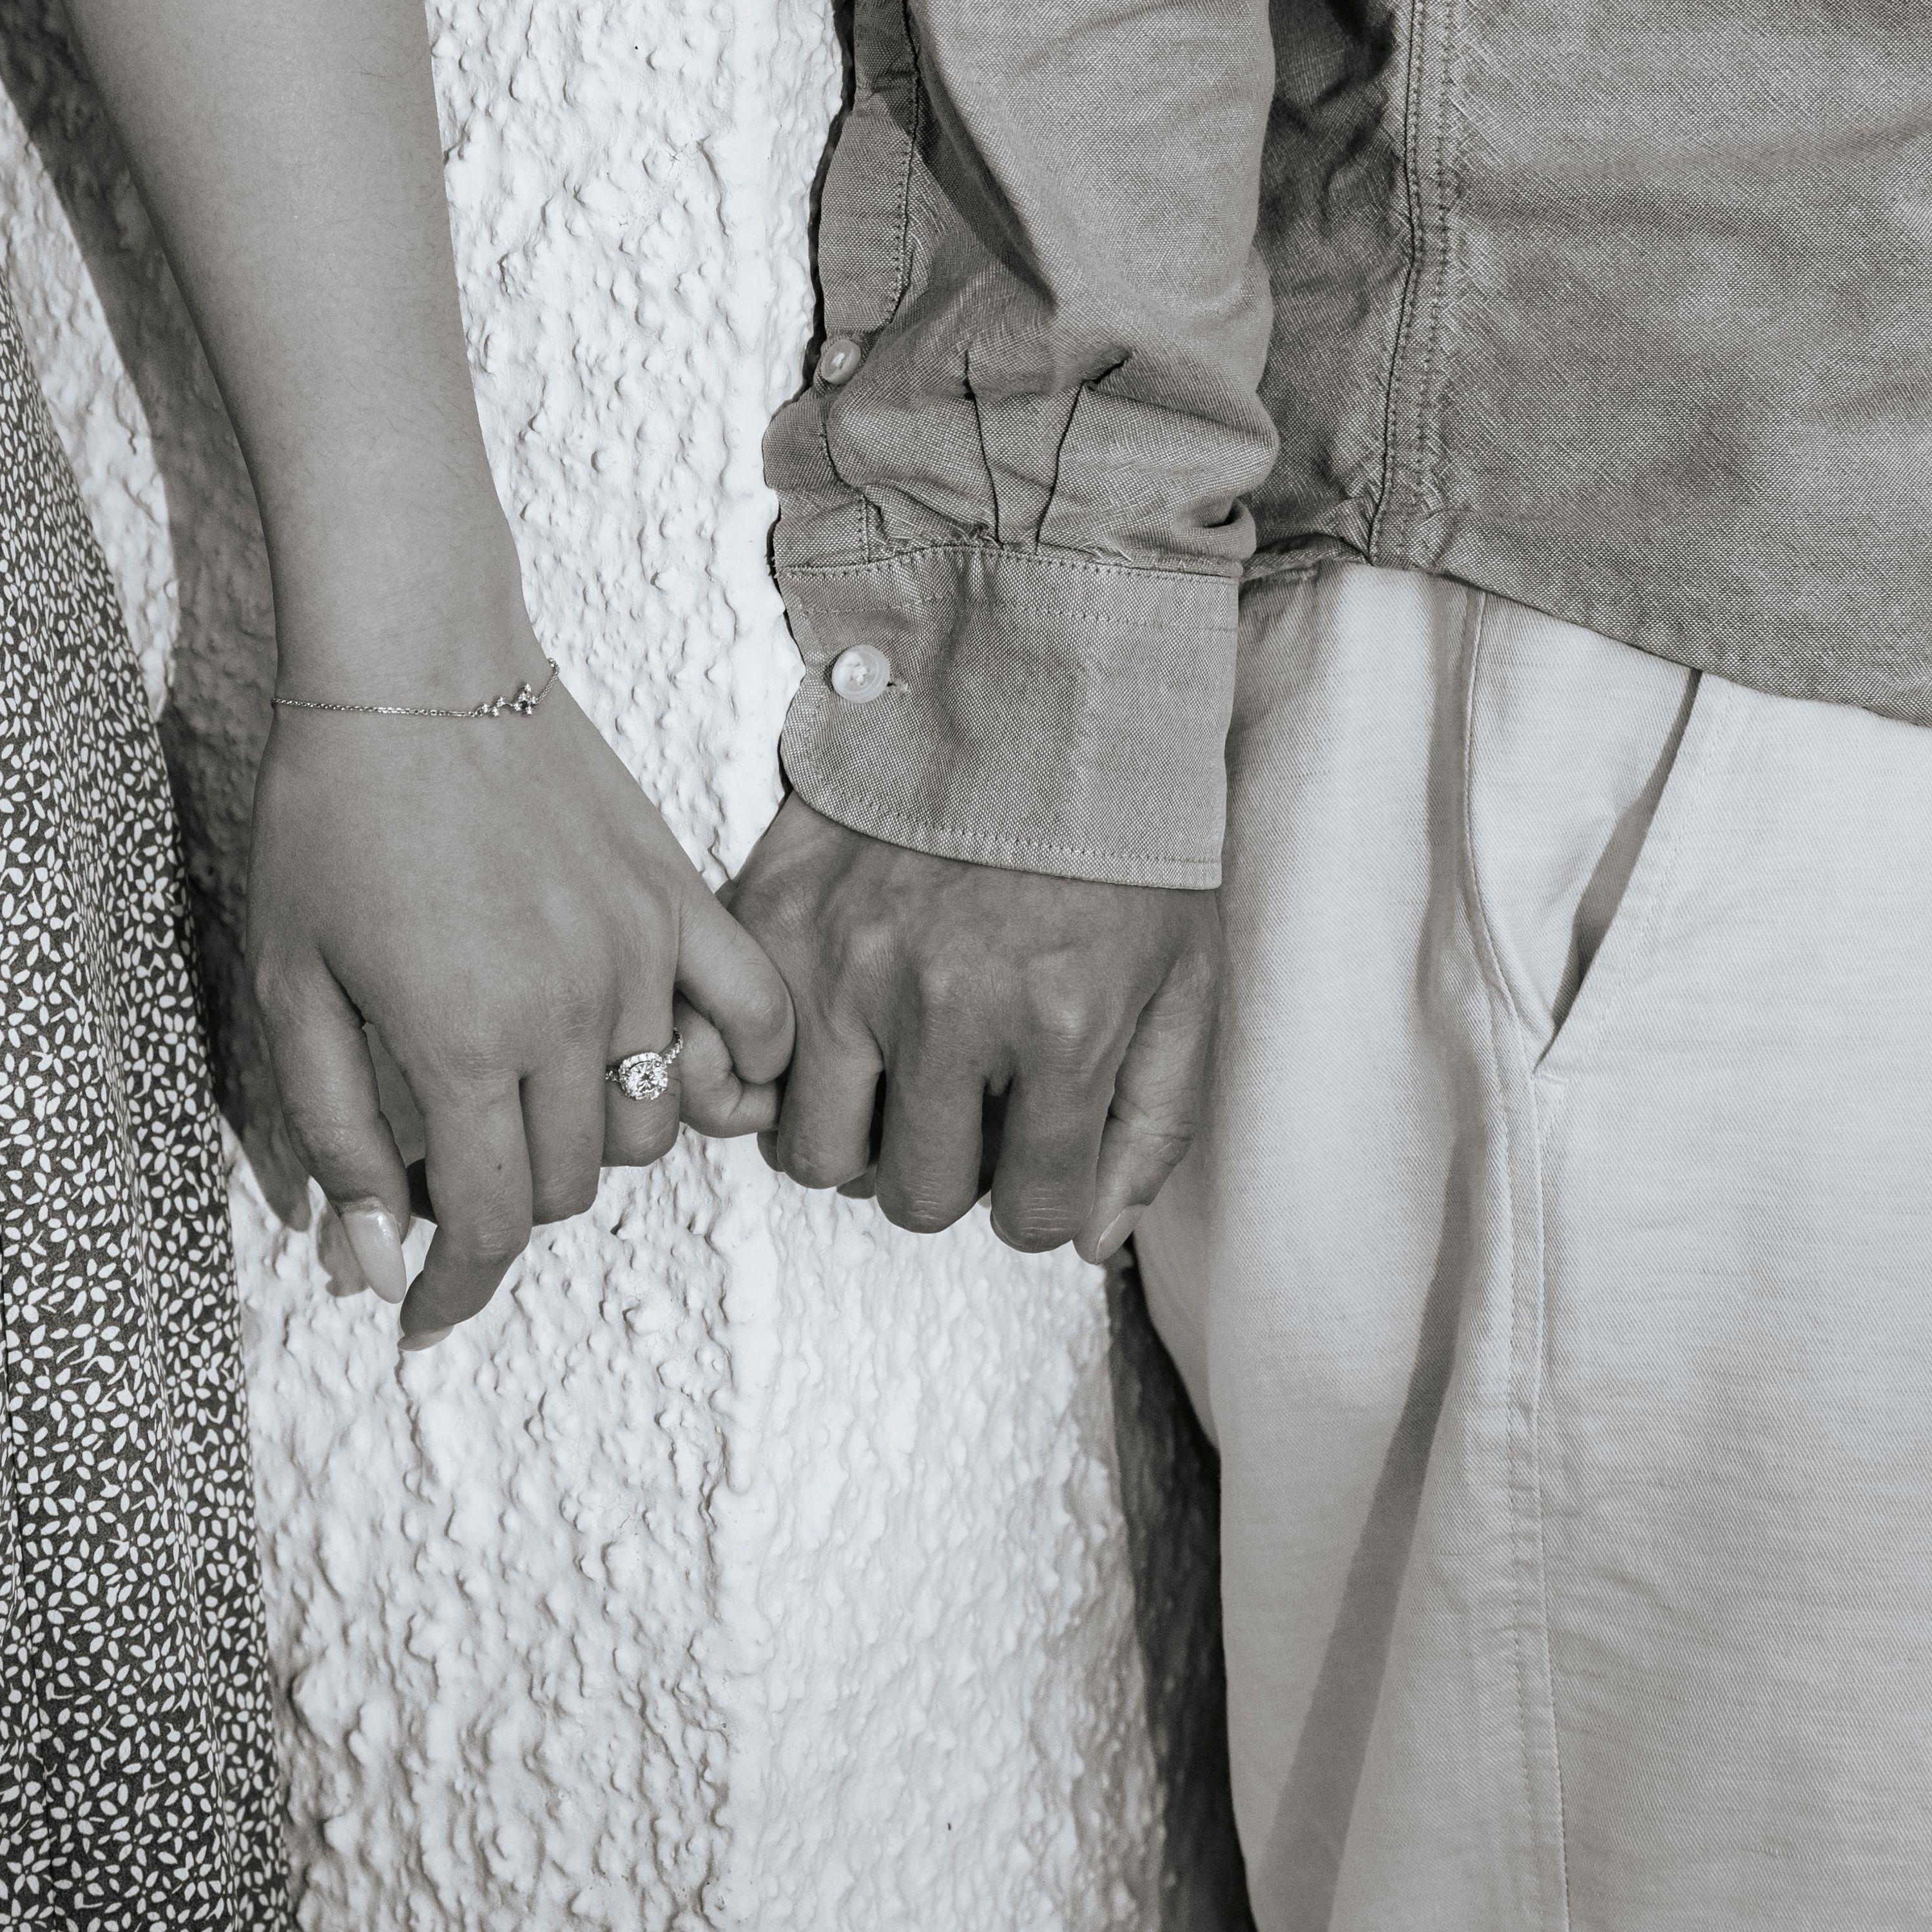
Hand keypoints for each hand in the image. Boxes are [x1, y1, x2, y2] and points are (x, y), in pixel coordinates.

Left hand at [250, 673, 793, 1347]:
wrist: (411, 665)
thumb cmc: (328, 819)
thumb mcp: (288, 985)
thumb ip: (335, 1133)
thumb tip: (365, 1266)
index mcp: (460, 1039)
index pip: (488, 1222)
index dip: (451, 1287)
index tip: (421, 1312)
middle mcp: (565, 1011)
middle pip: (569, 1183)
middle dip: (503, 1199)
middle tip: (443, 1153)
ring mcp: (638, 954)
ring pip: (649, 1118)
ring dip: (589, 1137)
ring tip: (528, 1094)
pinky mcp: (679, 897)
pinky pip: (753, 1016)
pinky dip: (736, 1066)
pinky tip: (686, 1070)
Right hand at [722, 794, 1216, 1257]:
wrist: (1035, 693)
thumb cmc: (1123, 845)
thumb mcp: (1185, 983)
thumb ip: (1151, 1125)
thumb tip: (1084, 1238)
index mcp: (1059, 1026)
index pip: (1026, 1214)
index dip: (1037, 1201)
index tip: (1036, 1156)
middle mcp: (944, 1005)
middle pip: (912, 1195)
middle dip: (947, 1172)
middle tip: (965, 1110)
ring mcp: (846, 961)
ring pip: (815, 1150)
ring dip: (858, 1134)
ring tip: (893, 1077)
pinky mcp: (779, 917)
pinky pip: (746, 1056)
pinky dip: (780, 1068)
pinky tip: (832, 1033)